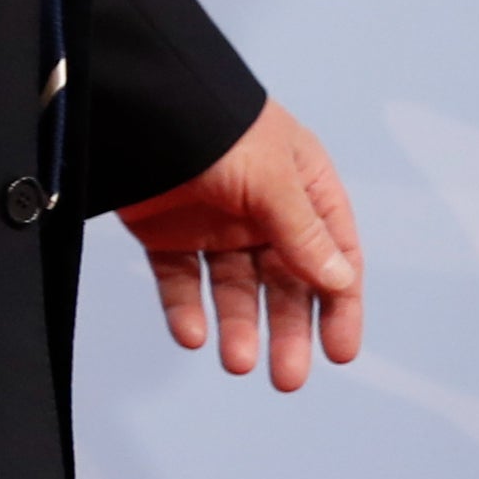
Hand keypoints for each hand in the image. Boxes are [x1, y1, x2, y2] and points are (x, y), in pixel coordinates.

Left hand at [118, 95, 363, 390]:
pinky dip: (185, 310)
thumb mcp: (272, 177)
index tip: (339, 351)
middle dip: (286, 331)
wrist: (138, 100)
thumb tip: (340, 282)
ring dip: (237, 327)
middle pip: (284, 283)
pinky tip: (190, 334)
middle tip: (285, 378)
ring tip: (237, 362)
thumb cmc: (217, 127)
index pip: (333, 257)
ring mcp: (214, 224)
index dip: (339, 306)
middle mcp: (263, 212)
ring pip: (232, 289)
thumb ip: (302, 231)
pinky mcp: (165, 232)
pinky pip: (179, 280)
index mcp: (302, 190)